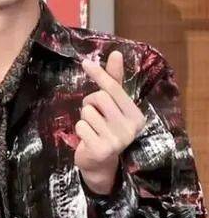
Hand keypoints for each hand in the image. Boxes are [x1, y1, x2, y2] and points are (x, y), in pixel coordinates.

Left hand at [75, 51, 145, 194]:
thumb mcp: (113, 106)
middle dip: (90, 103)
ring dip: (84, 118)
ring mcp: (117, 140)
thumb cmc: (106, 128)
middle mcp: (130, 127)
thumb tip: (116, 53)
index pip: (114, 88)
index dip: (99, 74)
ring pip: (87, 112)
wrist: (100, 163)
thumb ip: (114, 81)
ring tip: (92, 128)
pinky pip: (80, 126)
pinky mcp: (102, 149)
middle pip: (98, 97)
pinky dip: (79, 130)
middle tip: (94, 116)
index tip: (85, 62)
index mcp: (136, 115)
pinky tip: (88, 139)